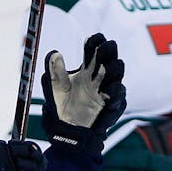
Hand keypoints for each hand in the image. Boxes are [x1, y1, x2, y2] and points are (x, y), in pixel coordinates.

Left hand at [41, 33, 126, 154]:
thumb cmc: (62, 106)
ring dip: (114, 71)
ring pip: (117, 76)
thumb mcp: (55, 88)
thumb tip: (54, 53)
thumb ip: (55, 71)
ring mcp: (107, 91)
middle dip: (109, 52)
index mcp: (87, 69)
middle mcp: (99, 77)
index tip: (92, 38)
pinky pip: (117, 99)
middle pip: (109, 58)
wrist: (66, 132)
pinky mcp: (112, 107)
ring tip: (109, 67)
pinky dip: (114, 95)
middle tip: (105, 47)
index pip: (95, 50)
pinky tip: (110, 92)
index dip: (96, 42)